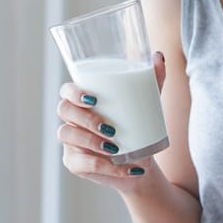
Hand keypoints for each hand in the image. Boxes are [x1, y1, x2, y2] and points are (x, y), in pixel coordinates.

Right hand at [55, 51, 166, 193]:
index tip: (93, 98)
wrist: (142, 163)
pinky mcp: (74, 163)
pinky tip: (123, 167)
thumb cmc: (138, 128)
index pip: (66, 91)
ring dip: (90, 141)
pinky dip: (105, 166)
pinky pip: (81, 164)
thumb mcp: (148, 105)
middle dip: (84, 118)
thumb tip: (158, 56)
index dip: (73, 92)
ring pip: (67, 135)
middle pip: (64, 110)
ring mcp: (71, 142)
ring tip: (115, 147)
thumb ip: (152, 80)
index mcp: (84, 101)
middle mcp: (73, 119)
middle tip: (109, 127)